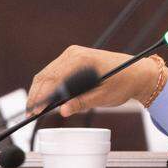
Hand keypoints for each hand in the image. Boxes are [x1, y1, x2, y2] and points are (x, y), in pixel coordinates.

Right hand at [26, 45, 165, 116]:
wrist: (137, 72)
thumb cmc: (124, 82)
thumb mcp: (104, 96)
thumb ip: (83, 103)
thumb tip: (63, 111)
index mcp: (81, 60)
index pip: (53, 79)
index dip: (41, 96)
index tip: (35, 111)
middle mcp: (74, 53)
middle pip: (46, 75)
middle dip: (36, 95)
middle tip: (30, 114)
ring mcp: (73, 54)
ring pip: (47, 73)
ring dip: (40, 90)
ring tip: (35, 109)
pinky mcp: (74, 58)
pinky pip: (55, 72)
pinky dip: (48, 85)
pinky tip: (45, 99)